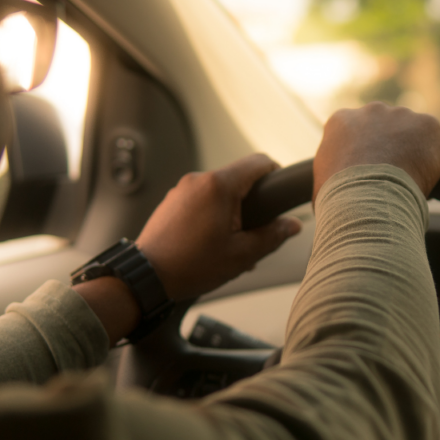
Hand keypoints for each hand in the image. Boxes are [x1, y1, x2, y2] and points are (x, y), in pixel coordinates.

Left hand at [135, 154, 301, 301]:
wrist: (146, 277)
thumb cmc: (191, 266)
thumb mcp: (242, 254)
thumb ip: (273, 235)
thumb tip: (292, 224)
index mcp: (219, 186)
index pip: (259, 162)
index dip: (276, 174)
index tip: (279, 193)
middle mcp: (199, 180)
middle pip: (238, 178)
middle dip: (251, 202)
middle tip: (254, 232)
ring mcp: (182, 189)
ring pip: (219, 190)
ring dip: (231, 211)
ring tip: (230, 243)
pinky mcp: (172, 201)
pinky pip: (201, 199)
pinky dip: (212, 214)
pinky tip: (211, 243)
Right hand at [314, 102, 439, 201]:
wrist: (365, 199)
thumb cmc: (339, 200)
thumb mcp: (321, 184)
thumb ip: (331, 176)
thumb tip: (332, 194)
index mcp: (342, 121)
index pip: (360, 134)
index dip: (369, 157)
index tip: (373, 176)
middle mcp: (372, 111)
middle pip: (390, 130)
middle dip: (394, 150)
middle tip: (395, 181)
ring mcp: (402, 115)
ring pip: (416, 136)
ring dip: (418, 156)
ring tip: (413, 185)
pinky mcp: (429, 126)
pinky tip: (433, 184)